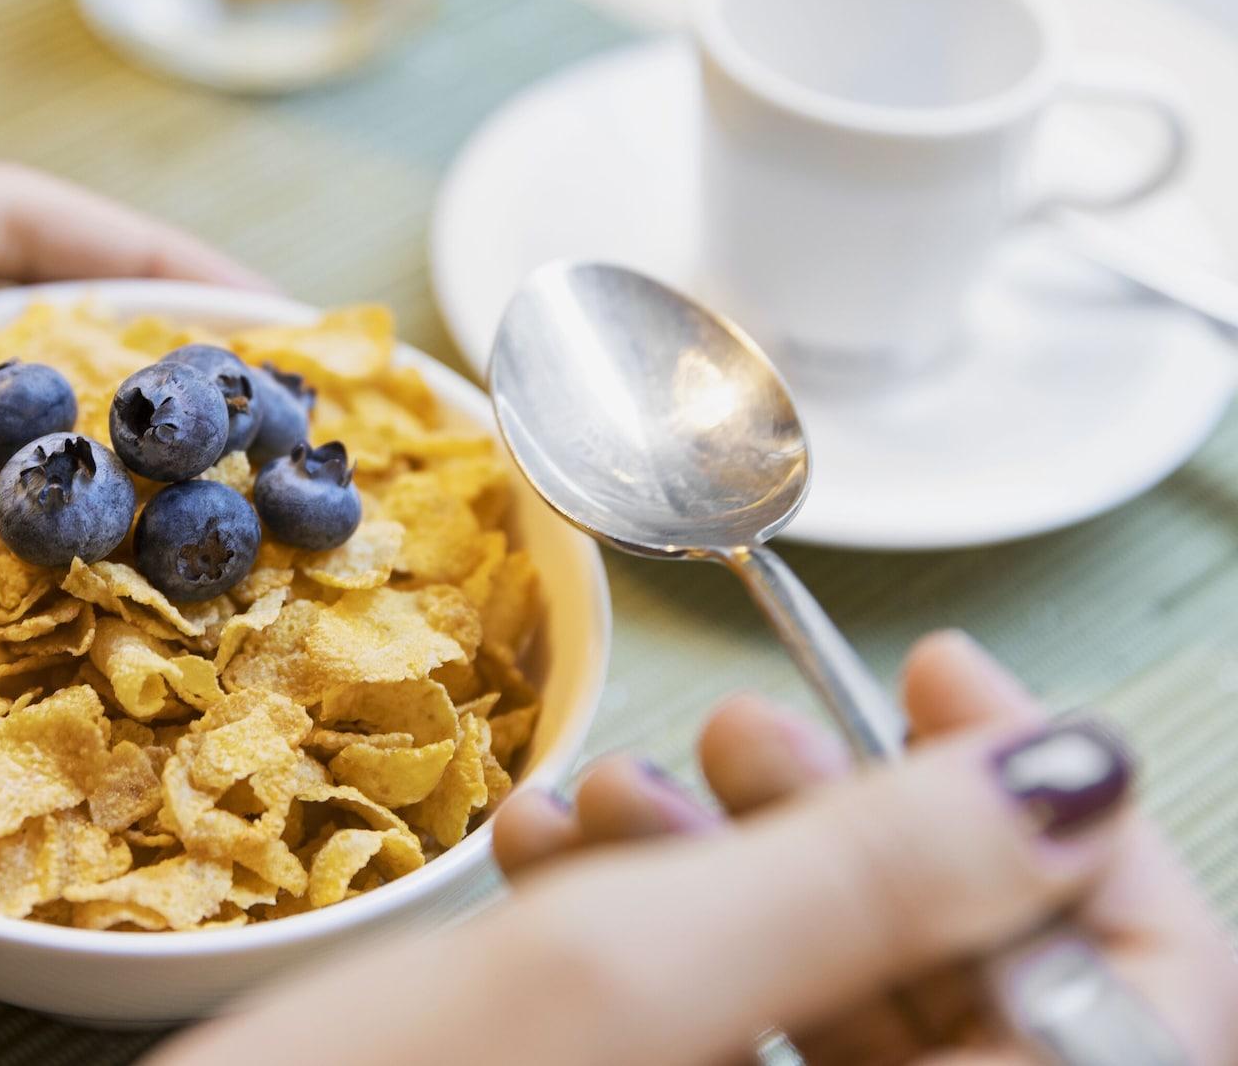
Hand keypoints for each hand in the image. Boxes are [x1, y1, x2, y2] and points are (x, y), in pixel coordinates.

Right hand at [162, 633, 1236, 1064]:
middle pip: (979, 997)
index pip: (1147, 1024)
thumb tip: (1076, 769)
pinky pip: (724, 1034)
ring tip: (611, 787)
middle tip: (747, 725)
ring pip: (833, 1008)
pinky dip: (658, 926)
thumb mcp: (615, 986)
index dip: (1078, 838)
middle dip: (860, 828)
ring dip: (735, 864)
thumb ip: (872, 881)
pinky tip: (555, 851)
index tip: (946, 673)